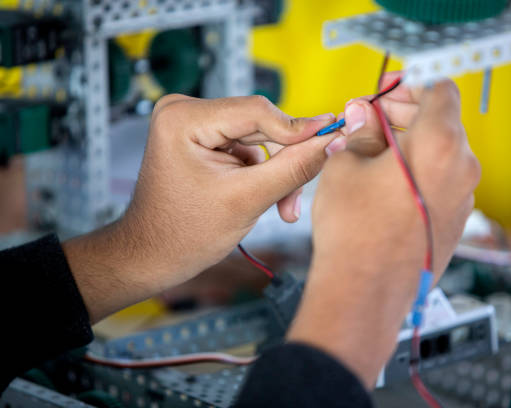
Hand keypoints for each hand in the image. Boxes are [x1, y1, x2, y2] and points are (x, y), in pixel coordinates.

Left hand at [63, 94, 337, 322]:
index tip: (335, 136)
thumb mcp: (247, 200)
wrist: (152, 255)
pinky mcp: (203, 138)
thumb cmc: (183, 234)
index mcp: (184, 118)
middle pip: (261, 124)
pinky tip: (264, 199)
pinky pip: (248, 147)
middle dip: (285, 161)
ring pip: (259, 138)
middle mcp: (185, 110)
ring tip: (282, 208)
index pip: (259, 111)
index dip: (300, 129)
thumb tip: (331, 141)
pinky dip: (262, 173)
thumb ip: (294, 168)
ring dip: (276, 172)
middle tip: (302, 193)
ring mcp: (193, 124)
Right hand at [288, 75, 480, 387]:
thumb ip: (362, 130)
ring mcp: (464, 198)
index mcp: (440, 143)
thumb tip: (364, 114)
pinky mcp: (456, 221)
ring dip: (410, 143)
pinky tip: (386, 183)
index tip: (385, 92)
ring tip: (372, 153)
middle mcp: (462, 169)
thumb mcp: (347, 164)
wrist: (365, 291)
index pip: (440, 89)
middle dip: (405, 112)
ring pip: (441, 153)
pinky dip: (418, 172)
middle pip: (442, 120)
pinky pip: (442, 181)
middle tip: (369, 120)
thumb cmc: (354, 228)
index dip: (410, 84)